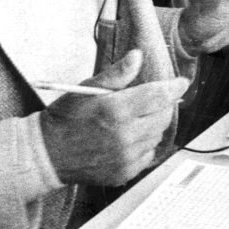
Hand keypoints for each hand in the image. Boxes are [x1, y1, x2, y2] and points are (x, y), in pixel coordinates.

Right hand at [39, 50, 189, 185]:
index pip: (158, 96)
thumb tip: (137, 56)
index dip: (174, 87)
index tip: (181, 82)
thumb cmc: (65, 118)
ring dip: (153, 124)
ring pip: (157, 135)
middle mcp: (125, 136)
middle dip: (162, 104)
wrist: (47, 154)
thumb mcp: (87, 89)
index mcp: (116, 111)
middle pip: (162, 116)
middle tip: (152, 98)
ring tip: (135, 118)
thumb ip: (116, 74)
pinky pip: (147, 154)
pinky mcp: (125, 172)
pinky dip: (145, 144)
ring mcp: (126, 158)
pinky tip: (129, 137)